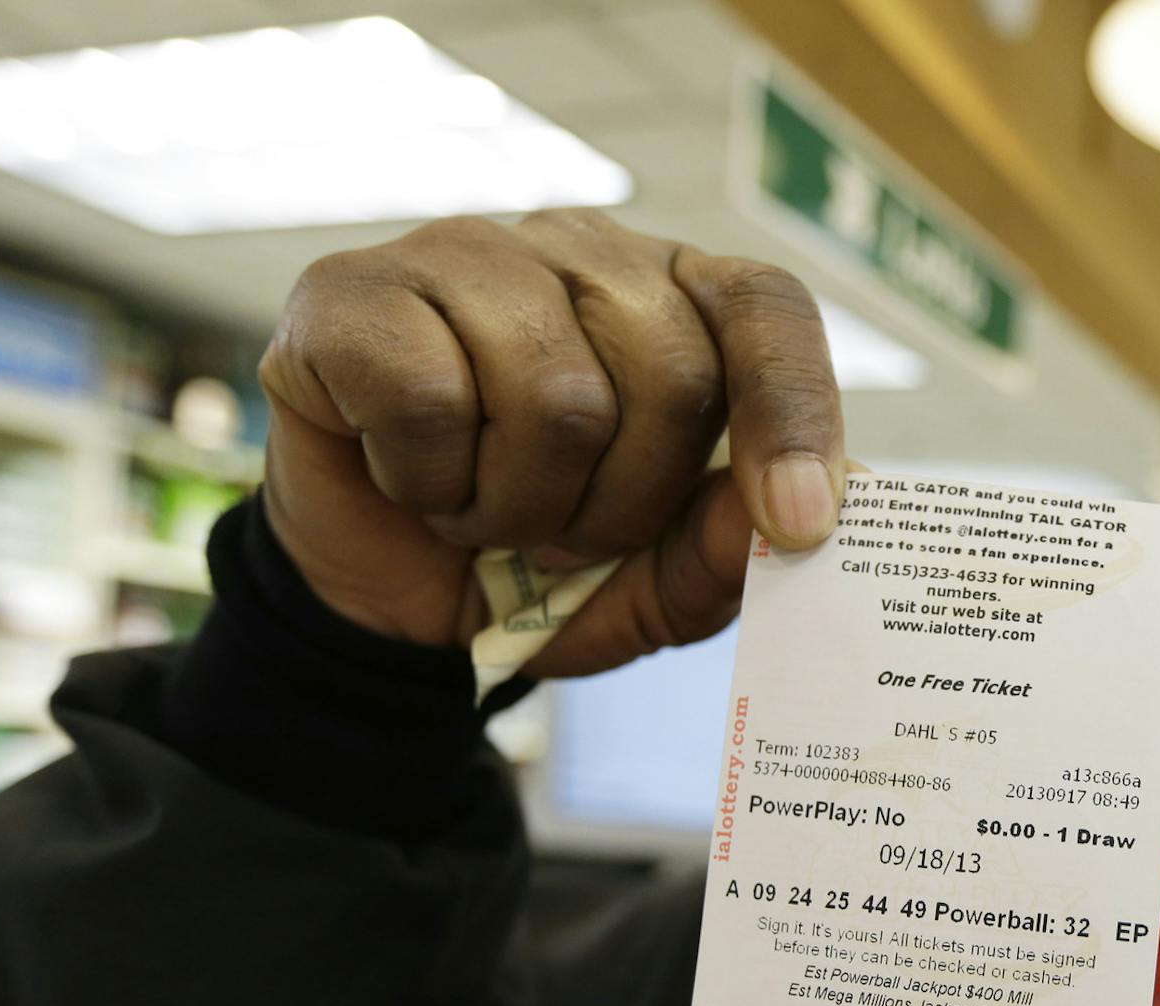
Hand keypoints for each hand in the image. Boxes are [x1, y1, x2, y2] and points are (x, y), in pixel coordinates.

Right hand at [257, 209, 847, 677]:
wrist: (380, 601)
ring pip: (556, 394)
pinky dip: (428, 483)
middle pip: (670, 373)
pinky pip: (430, 397)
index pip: (768, 309)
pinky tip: (412, 482)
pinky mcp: (350, 293)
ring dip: (522, 507)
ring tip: (485, 515)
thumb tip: (808, 507)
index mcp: (676, 298)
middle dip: (626, 505)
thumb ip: (730, 550)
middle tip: (565, 539)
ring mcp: (462, 253)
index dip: (794, 413)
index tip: (801, 524)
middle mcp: (577, 251)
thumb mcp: (655, 589)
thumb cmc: (533, 569)